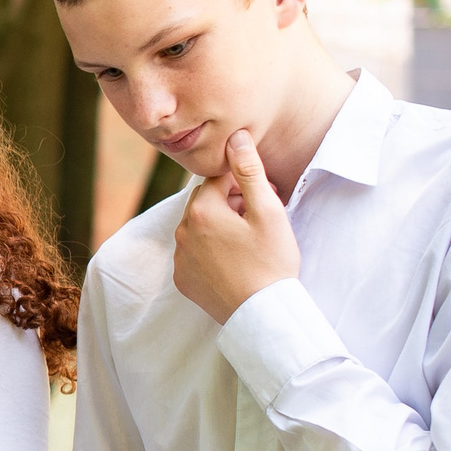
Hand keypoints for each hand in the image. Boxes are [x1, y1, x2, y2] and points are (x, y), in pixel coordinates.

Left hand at [173, 128, 299, 324]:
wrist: (262, 313)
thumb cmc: (271, 261)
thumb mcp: (268, 211)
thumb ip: (249, 171)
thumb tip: (236, 137)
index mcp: (201, 210)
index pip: (220, 179)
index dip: (246, 184)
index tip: (268, 197)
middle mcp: (182, 231)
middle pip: (208, 202)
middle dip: (233, 203)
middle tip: (262, 218)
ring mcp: (179, 257)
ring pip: (200, 227)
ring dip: (222, 225)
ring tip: (251, 241)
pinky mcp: (182, 278)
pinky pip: (195, 252)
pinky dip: (212, 250)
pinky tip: (236, 261)